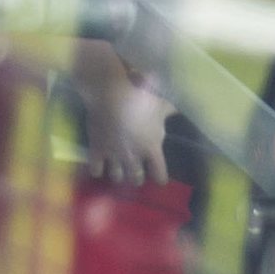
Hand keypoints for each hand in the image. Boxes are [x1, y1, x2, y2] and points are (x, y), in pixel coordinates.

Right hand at [75, 41, 174, 184]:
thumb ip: (170, 112)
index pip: (159, 175)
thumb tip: (179, 111)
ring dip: (119, 175)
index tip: (159, 177)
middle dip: (137, 178)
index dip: (160, 178)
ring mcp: (114, 155)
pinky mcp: (97, 151)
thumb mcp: (162, 104)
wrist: (112, 94)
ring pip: (116, 177)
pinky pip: (95, 170)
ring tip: (118, 171)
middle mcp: (134, 157)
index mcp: (151, 148)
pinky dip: (97, 170)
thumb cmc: (142, 98)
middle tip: (136, 174)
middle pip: (136, 179)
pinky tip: (98, 167)